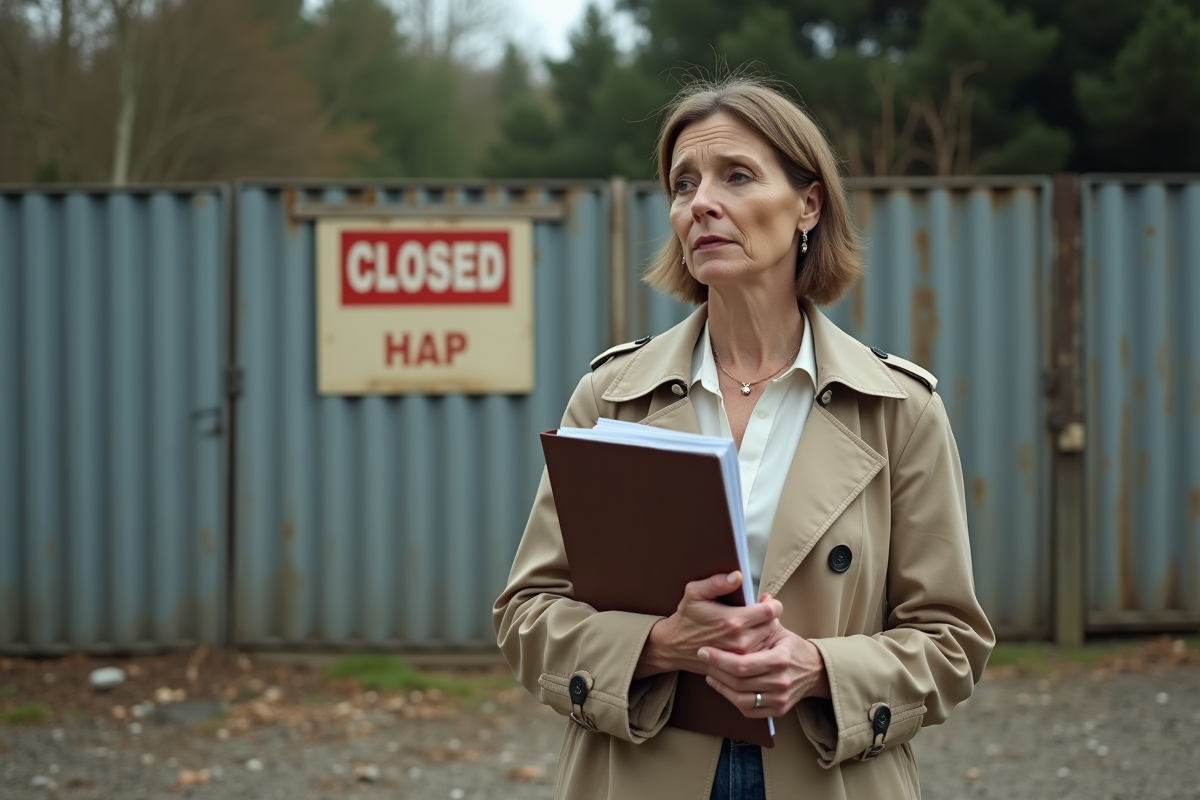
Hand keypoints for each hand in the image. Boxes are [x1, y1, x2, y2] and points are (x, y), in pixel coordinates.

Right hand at [634, 572, 782, 678]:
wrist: (674, 646)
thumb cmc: (686, 618)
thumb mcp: (695, 593)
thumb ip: (717, 582)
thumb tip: (737, 576)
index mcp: (733, 620)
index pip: (770, 611)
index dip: (773, 604)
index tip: (767, 601)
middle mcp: (740, 641)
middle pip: (773, 626)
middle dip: (770, 617)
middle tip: (760, 612)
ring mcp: (740, 657)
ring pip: (768, 641)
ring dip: (765, 632)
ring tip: (754, 625)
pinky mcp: (738, 666)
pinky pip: (760, 655)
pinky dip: (759, 646)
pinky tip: (749, 638)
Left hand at [700, 625, 829, 716]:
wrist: (814, 671)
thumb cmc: (790, 647)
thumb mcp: (779, 629)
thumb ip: (765, 615)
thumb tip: (761, 595)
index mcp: (780, 659)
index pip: (743, 663)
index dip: (720, 658)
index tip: (704, 649)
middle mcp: (781, 681)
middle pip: (739, 682)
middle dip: (716, 669)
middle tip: (703, 657)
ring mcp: (780, 698)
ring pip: (741, 698)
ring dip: (720, 685)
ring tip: (710, 672)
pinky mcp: (778, 710)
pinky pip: (748, 709)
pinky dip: (731, 699)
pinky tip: (722, 685)